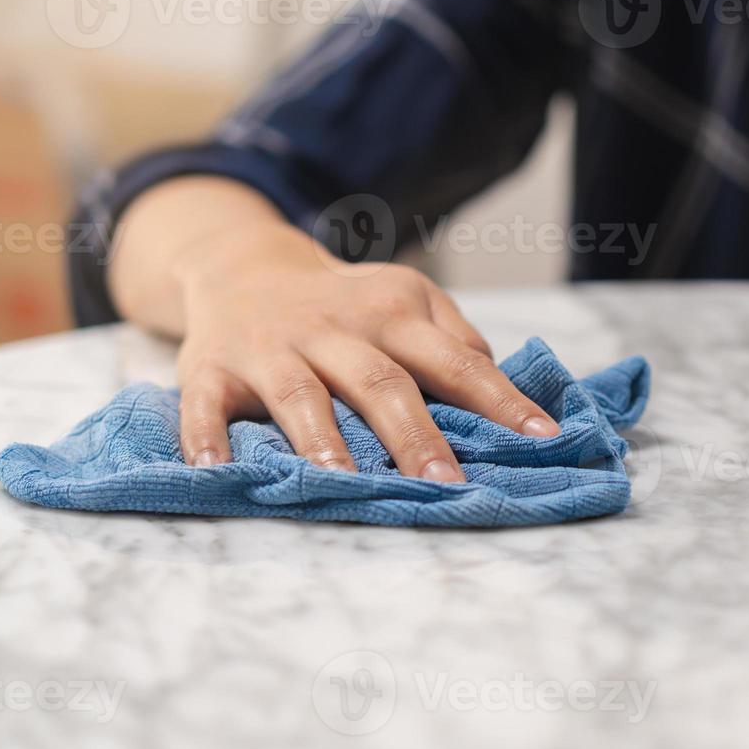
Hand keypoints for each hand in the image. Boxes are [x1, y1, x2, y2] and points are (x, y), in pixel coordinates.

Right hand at [171, 223, 558, 478]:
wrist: (244, 265)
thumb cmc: (346, 303)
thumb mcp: (407, 301)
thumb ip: (455, 341)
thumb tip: (505, 391)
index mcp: (393, 314)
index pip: (456, 361)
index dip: (500, 399)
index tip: (543, 437)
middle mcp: (335, 329)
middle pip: (381, 383)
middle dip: (414, 435)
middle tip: (446, 483)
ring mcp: (272, 348)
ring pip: (300, 395)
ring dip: (321, 439)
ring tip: (342, 482)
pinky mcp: (212, 368)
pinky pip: (205, 405)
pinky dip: (207, 439)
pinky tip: (217, 473)